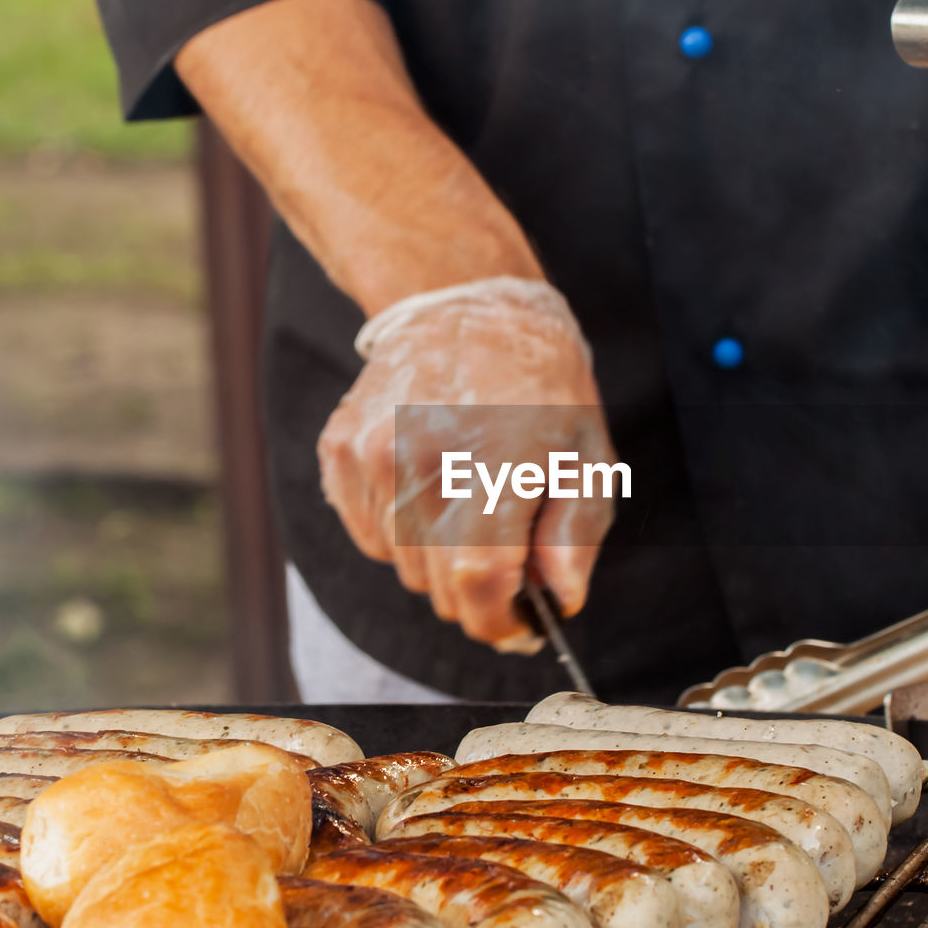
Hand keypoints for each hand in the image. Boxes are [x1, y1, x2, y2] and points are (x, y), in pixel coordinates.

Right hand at [318, 277, 616, 649]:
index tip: (517, 622)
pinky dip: (398, 531)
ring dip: (436, 557)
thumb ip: (576, 535)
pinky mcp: (340, 450)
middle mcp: (420, 463)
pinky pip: (367, 534)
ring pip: (400, 565)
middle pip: (437, 586)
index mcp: (491, 465)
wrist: (466, 304)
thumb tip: (559, 599)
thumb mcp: (588, 454)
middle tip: (504, 547)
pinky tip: (428, 484)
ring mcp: (371, 456)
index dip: (499, 621)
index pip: (478, 584)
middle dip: (476, 588)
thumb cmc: (540, 386)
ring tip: (466, 500)